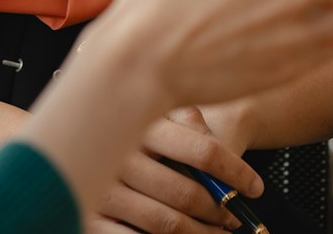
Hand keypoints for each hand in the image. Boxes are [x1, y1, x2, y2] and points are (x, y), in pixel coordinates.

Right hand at [87, 107, 259, 233]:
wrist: (78, 134)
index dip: (236, 174)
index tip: (254, 188)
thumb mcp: (160, 111)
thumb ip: (188, 121)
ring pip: (167, 224)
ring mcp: (104, 189)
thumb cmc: (133, 127)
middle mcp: (120, 156)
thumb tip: (215, 145)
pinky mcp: (90, 216)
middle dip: (218, 211)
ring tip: (217, 233)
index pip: (204, 151)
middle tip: (233, 218)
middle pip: (187, 194)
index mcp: (144, 125)